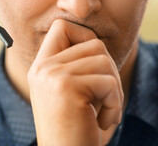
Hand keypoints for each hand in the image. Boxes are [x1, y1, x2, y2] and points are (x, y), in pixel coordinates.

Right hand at [27, 19, 123, 145]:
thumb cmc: (77, 130)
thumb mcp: (73, 93)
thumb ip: (78, 65)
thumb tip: (97, 40)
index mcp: (42, 67)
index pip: (62, 26)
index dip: (85, 37)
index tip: (95, 66)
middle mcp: (42, 68)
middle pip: (93, 43)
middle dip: (109, 71)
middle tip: (106, 98)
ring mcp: (52, 75)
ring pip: (104, 60)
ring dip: (115, 90)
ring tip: (105, 112)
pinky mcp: (66, 87)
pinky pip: (109, 82)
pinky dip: (115, 104)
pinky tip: (104, 122)